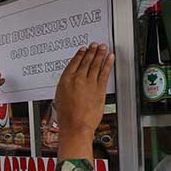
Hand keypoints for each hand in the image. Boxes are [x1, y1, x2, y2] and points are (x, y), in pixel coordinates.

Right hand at [54, 43, 113, 161]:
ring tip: (103, 48)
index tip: (83, 50)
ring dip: (100, 54)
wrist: (75, 126)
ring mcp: (90, 83)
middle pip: (86, 61)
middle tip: (95, 45)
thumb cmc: (66, 117)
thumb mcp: (59, 98)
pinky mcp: (100, 89)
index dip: (80, 55)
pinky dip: (108, 63)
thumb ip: (66, 87)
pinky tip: (110, 58)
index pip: (74, 62)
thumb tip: (71, 83)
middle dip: (92, 51)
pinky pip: (105, 72)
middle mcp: (78, 79)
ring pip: (96, 64)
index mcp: (65, 80)